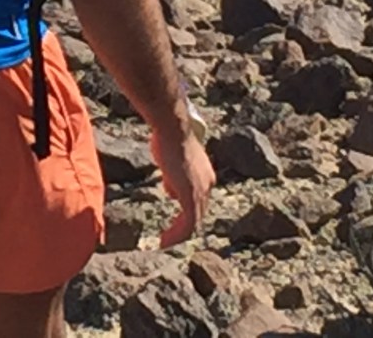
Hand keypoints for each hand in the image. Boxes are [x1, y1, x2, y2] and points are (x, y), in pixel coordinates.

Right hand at [150, 126, 215, 247]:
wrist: (172, 129)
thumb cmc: (168, 137)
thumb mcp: (171, 160)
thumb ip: (173, 176)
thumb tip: (170, 191)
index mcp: (205, 176)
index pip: (198, 199)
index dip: (185, 210)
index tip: (172, 219)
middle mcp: (208, 185)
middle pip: (198, 213)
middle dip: (183, 227)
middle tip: (168, 238)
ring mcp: (201, 191)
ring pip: (194, 222)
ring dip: (179, 235)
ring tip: (164, 243)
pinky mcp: (191, 196)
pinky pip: (188, 224)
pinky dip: (176, 235)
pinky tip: (164, 241)